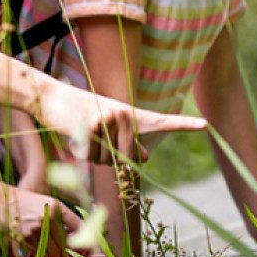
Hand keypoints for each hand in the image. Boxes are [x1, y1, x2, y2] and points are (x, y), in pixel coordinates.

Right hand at [0, 188, 82, 255]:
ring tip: (46, 256)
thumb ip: (60, 218)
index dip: (84, 240)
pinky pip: (37, 256)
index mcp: (56, 207)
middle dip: (62, 255)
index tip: (87, 248)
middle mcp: (48, 218)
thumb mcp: (45, 203)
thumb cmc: (23, 202)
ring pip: (51, 255)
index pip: (78, 227)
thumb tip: (76, 238)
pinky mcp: (23, 238)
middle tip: (58, 256)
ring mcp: (36, 229)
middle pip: (64, 247)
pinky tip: (35, 254)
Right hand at [35, 82, 203, 159]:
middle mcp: (124, 115)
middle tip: (94, 141)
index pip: (160, 121)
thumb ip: (127, 140)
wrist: (51, 97)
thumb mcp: (106, 126)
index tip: (205, 124)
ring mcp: (109, 120)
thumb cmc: (80, 113)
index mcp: (129, 114)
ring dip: (93, 155)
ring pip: (106, 160)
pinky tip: (73, 134)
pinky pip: (90, 156)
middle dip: (110, 159)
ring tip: (82, 133)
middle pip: (126, 157)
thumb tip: (146, 158)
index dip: (183, 124)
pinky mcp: (92, 126)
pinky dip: (80, 152)